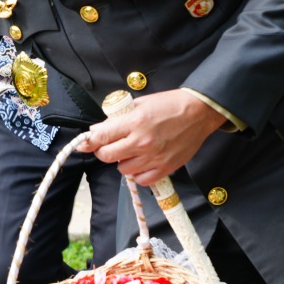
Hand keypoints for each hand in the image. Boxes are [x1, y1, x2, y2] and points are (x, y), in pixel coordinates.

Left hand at [76, 88, 225, 184]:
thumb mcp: (141, 104)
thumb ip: (119, 117)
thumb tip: (98, 129)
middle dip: (103, 151)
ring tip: (131, 152)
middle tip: (110, 146)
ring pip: (122, 169)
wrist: (199, 113)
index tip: (84, 144)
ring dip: (122, 161)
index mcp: (134, 122)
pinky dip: (138, 173)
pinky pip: (142, 179)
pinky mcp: (165, 168)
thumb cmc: (170, 105)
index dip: (89, 142)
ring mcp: (154, 157)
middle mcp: (142, 141)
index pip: (101, 137)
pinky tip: (142, 163)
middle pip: (107, 156)